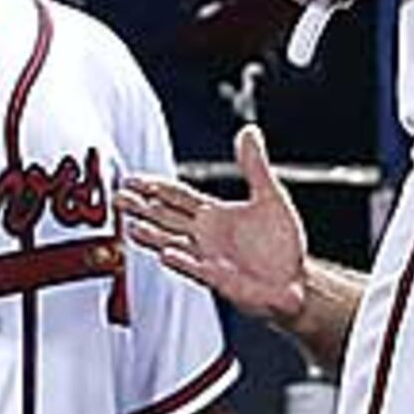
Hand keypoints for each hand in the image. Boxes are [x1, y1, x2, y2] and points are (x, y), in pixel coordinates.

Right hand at [120, 126, 316, 336]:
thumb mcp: (270, 197)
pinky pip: (196, 269)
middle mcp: (204, 236)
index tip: (130, 178)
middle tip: (117, 198)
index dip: (153, 186)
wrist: (295, 281)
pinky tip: (166, 253)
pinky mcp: (219, 279)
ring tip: (132, 227)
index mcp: (213, 215)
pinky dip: (181, 261)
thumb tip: (249, 131)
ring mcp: (208, 258)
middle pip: (165, 218)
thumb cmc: (281, 245)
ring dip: (152, 236)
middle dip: (141, 208)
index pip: (175, 196)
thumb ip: (255, 165)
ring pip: (172, 243)